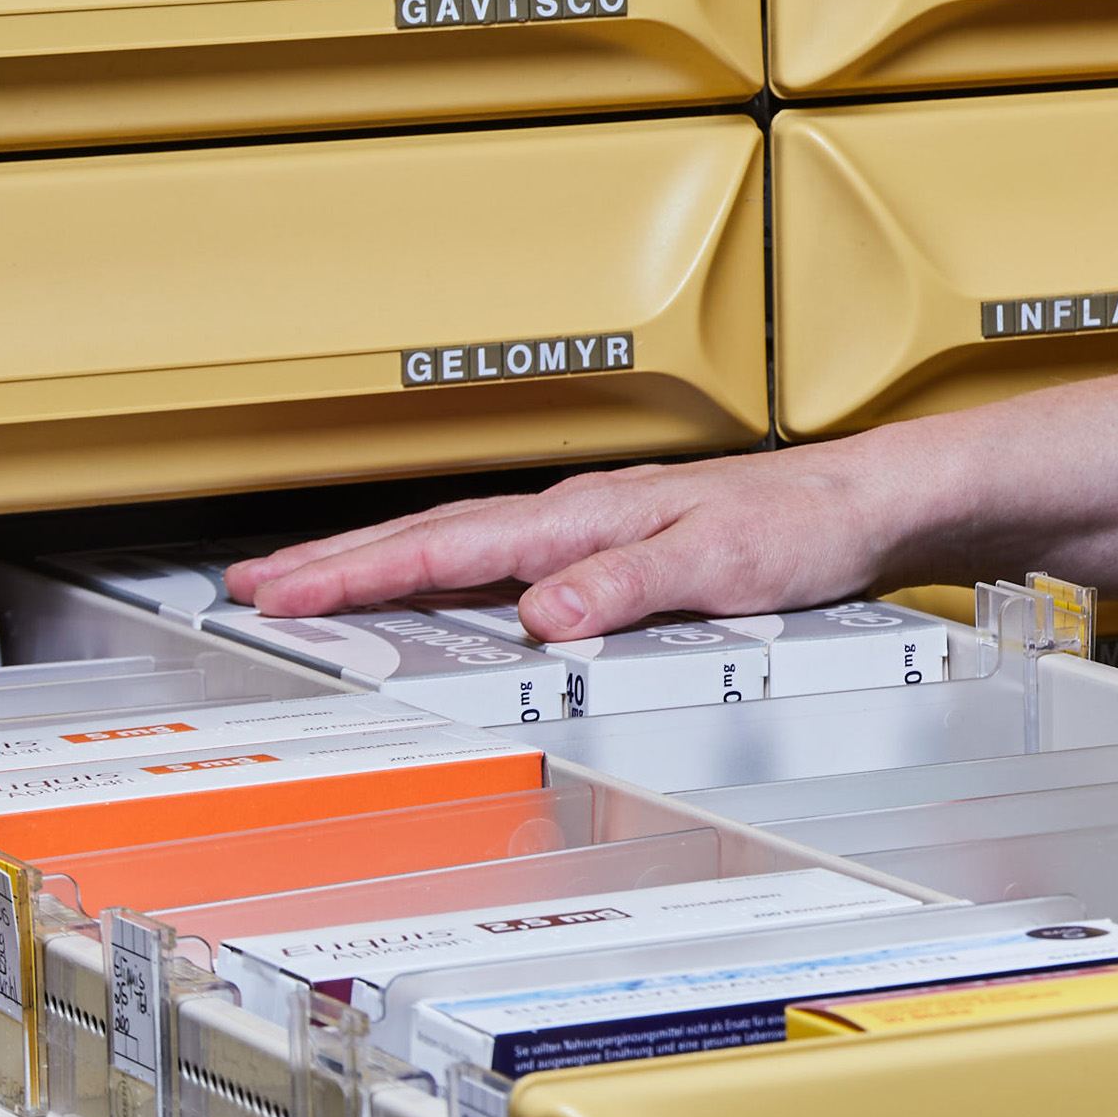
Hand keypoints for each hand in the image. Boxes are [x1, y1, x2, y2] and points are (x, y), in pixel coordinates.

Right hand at [231, 446, 896, 638]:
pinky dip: (441, 573)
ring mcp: (589, 525)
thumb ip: (626, 585)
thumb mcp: (720, 564)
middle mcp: (577, 514)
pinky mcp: (611, 545)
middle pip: (432, 536)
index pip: (448, 545)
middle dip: (336, 562)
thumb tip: (542, 611)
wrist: (865, 504)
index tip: (283, 592)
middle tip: (253, 591)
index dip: (358, 573)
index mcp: (585, 515)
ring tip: (310, 589)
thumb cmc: (805, 525)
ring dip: (379, 565)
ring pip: (457, 544)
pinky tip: (428, 594)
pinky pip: (498, 557)